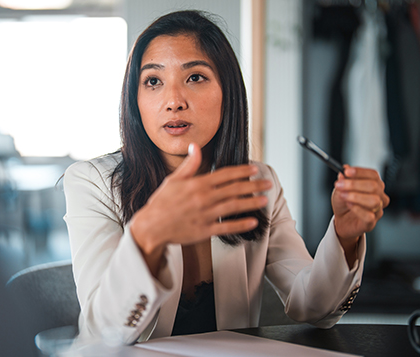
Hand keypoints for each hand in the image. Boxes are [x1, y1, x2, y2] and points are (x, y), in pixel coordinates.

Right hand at [130, 143, 271, 255]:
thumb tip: (195, 146)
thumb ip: (189, 164)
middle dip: (253, 186)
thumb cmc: (161, 202)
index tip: (254, 170)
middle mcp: (203, 198)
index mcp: (197, 184)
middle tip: (268, 184)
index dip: (242, 171)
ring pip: (233, 206)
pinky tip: (252, 222)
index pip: (225, 174)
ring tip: (264, 200)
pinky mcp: (204, 230)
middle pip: (234, 189)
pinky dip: (240, 224)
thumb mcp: (173, 180)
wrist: (151, 226)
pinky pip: (226, 227)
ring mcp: (205, 215)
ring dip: (251, 203)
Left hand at [331, 166, 389, 241]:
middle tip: (340, 185)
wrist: (341, 220)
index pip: (373, 175)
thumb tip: (345, 168)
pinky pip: (369, 216)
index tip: (346, 171)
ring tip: (343, 196)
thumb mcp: (340, 188)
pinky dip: (357, 209)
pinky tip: (349, 205)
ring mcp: (377, 210)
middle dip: (354, 184)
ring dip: (356, 196)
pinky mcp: (371, 222)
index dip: (360, 172)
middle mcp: (379, 196)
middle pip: (374, 186)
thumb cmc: (344, 203)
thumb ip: (343, 179)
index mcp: (374, 184)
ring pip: (374, 201)